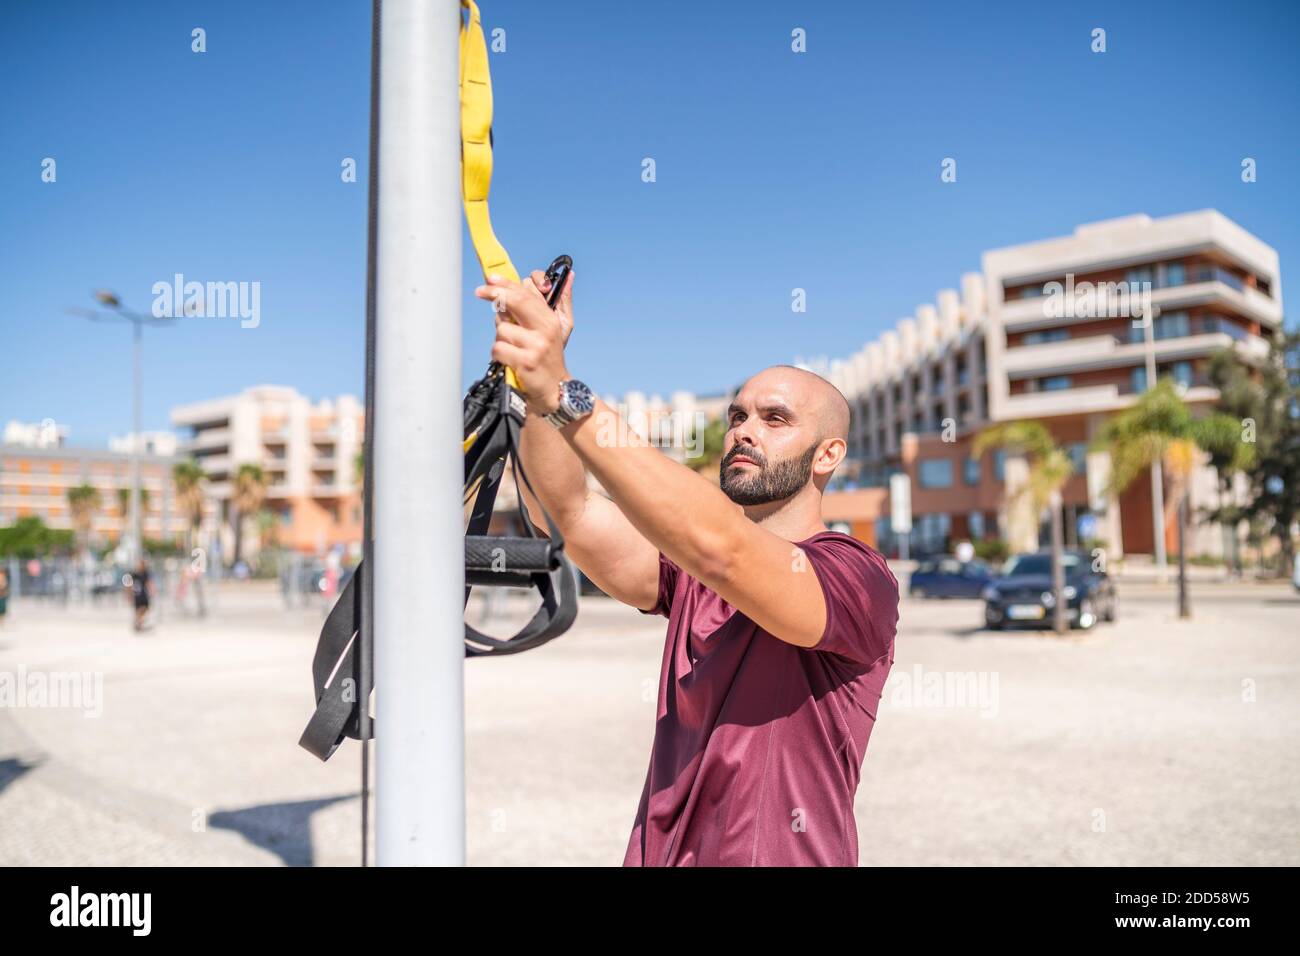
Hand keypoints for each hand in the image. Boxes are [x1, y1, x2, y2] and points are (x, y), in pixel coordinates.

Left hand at [475, 269, 575, 415]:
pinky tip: (509, 360)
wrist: (556, 390)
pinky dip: (499, 354)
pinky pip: (498, 348)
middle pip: (517, 302)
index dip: (507, 283)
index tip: (491, 279)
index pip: (528, 293)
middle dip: (495, 293)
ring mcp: (536, 346)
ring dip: (501, 338)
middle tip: (480, 291)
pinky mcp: (525, 362)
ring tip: (512, 348)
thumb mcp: (560, 329)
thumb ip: (561, 301)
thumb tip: (568, 276)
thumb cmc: (550, 357)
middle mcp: (546, 330)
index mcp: (551, 319)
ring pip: (502, 329)